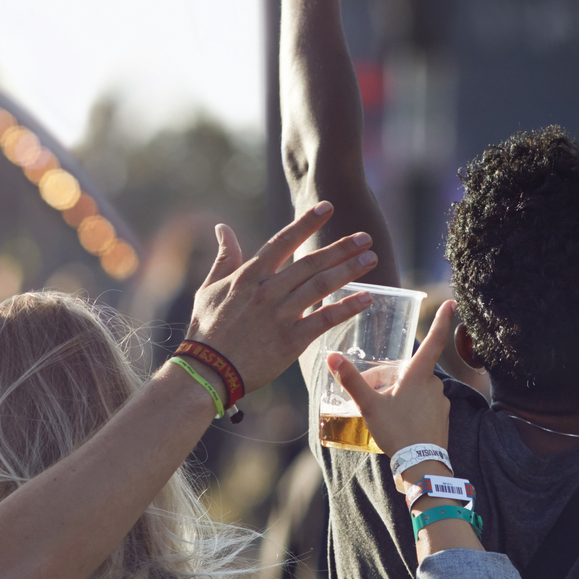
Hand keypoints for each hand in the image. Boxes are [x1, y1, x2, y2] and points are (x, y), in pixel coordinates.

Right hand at [184, 202, 378, 391]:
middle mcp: (268, 290)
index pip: (283, 241)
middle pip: (311, 262)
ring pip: (321, 285)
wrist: (208, 370)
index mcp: (249, 276)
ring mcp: (280, 315)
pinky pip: (324, 319)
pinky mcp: (291, 341)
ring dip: (349, 270)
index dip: (306, 223)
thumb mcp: (209, 289)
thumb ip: (224, 258)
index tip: (327, 207)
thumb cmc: (206, 330)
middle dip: (341, 247)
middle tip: (365, 237)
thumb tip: (223, 228)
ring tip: (371, 258)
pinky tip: (367, 298)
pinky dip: (347, 307)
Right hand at [328, 300, 456, 463]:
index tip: (452, 302)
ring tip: (382, 411)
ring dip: (401, 394)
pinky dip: (410, 409)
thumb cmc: (397, 431)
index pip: (434, 340)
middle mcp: (434, 385)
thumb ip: (351, 381)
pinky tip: (397, 423)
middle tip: (372, 390)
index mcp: (419, 375)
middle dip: (393, 377)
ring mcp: (440, 403)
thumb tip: (332, 356)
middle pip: (412, 371)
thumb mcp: (369, 405)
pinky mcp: (442, 419)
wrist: (422, 466)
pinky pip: (424, 406)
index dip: (443, 319)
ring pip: (417, 390)